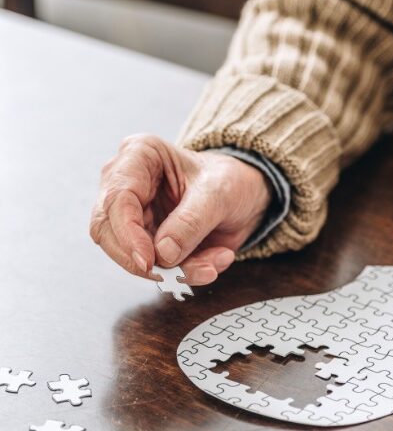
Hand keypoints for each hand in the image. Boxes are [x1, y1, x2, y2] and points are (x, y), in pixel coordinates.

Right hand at [90, 134, 271, 284]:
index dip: (127, 234)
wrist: (245, 195)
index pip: (116, 199)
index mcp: (139, 155)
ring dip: (174, 270)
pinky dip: (185, 272)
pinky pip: (156, 268)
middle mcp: (127, 184)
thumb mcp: (219, 193)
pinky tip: (214, 261)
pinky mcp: (147, 241)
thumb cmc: (229, 180)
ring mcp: (134, 215)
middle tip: (175, 275)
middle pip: (108, 232)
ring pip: (131, 256)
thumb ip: (191, 222)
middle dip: (142, 260)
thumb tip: (163, 253)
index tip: (149, 261)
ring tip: (212, 265)